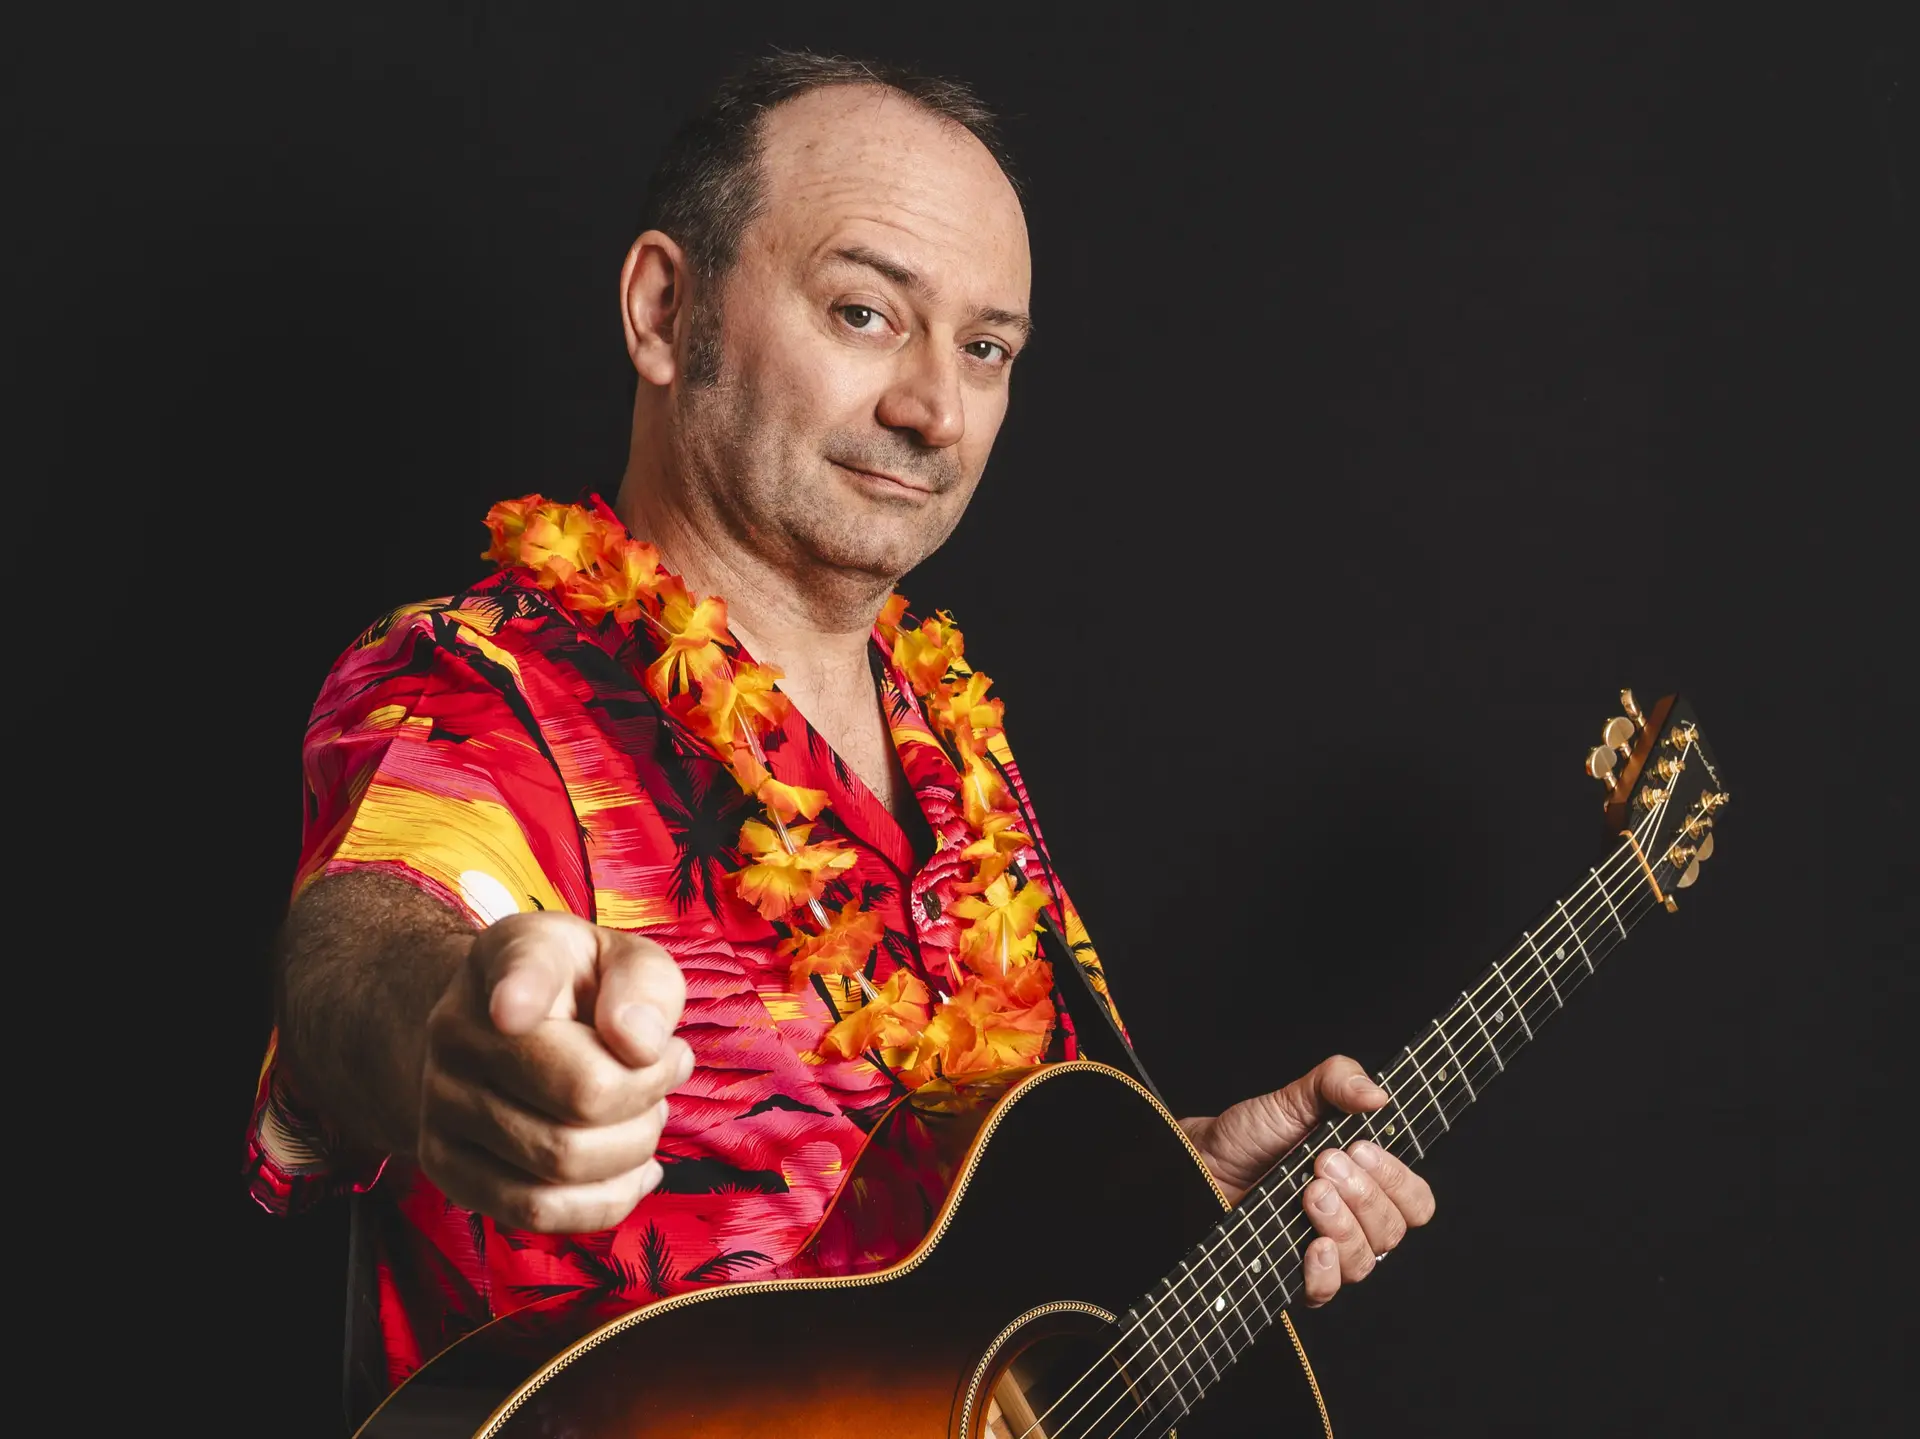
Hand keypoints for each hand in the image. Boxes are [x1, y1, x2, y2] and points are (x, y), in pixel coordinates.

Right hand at [417, 911, 690, 1232]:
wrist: (504, 1024)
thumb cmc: (582, 990)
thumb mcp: (624, 959)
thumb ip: (646, 985)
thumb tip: (641, 1045)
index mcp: (508, 957)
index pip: (516, 973)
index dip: (517, 993)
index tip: (515, 1011)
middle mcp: (457, 1030)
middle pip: (581, 1094)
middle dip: (649, 1096)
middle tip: (666, 1071)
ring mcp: (441, 1103)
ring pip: (559, 1163)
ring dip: (633, 1149)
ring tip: (644, 1115)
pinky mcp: (446, 1166)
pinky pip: (533, 1212)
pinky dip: (605, 1200)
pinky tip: (634, 1169)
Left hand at [1183, 1054, 1435, 1307]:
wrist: (1205, 1159)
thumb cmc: (1255, 1132)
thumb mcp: (1297, 1097)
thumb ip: (1339, 1081)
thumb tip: (1378, 1095)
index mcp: (1369, 1183)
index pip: (1415, 1201)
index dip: (1396, 1180)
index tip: (1359, 1148)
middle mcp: (1356, 1221)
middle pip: (1392, 1230)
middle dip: (1362, 1194)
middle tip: (1323, 1163)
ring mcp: (1327, 1251)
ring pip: (1364, 1261)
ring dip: (1341, 1225)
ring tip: (1309, 1192)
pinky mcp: (1295, 1273)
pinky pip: (1327, 1291)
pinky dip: (1324, 1271)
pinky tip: (1312, 1244)